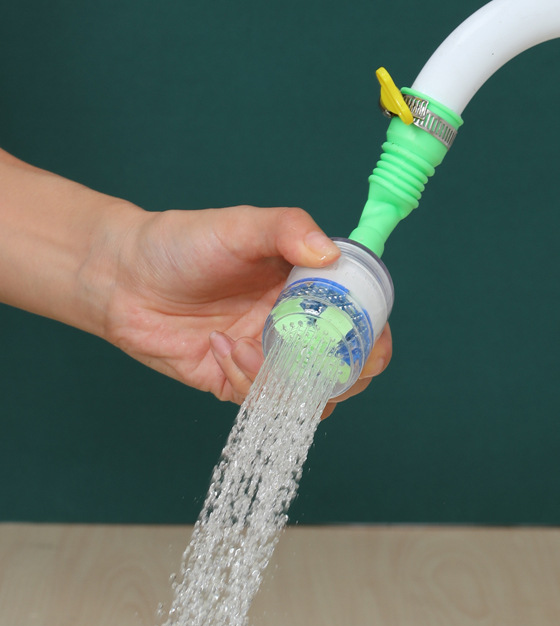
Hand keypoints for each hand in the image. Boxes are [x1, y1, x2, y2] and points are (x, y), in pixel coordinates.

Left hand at [101, 205, 391, 414]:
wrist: (121, 277)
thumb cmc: (183, 243)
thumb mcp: (241, 226)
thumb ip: (288, 230)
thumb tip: (330, 254)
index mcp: (309, 289)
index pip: (360, 321)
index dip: (373, 337)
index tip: (369, 343)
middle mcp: (294, 326)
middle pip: (344, 369)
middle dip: (342, 377)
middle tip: (317, 365)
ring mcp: (266, 357)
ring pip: (305, 393)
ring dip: (284, 381)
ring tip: (243, 345)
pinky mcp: (235, 380)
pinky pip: (259, 400)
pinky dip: (244, 380)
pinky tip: (218, 347)